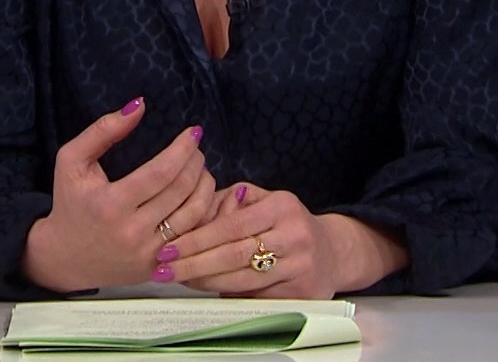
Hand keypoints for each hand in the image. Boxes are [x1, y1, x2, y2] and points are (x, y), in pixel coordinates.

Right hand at [20, 98, 215, 292]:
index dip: (183, 149)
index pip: (161, 172)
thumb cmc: (69, 203)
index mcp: (110, 204)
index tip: (194, 132)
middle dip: (197, 162)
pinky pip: (193, 236)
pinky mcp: (158, 268)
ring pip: (195, 214)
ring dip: (206, 185)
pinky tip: (201, 196)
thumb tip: (139, 105)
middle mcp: (131, 232)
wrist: (65, 258)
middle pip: (181, 191)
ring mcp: (148, 254)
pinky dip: (204, 213)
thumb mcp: (72, 161)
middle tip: (197, 148)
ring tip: (201, 169)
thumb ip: (103, 130)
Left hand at [166, 184, 406, 298]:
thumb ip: (231, 201)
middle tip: (164, 270)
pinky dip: (227, 294)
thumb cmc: (288, 224)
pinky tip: (207, 290)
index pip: (231, 225)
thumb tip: (194, 213)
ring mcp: (300, 267)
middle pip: (233, 255)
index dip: (197, 239)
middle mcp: (294, 236)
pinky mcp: (302, 294)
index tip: (169, 248)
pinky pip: (255, 297)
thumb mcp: (266, 200)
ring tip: (179, 280)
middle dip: (194, 264)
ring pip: (242, 280)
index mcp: (282, 207)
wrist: (334, 252)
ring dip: (205, 282)